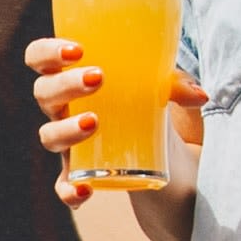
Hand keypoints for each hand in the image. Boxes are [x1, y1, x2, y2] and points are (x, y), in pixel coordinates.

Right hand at [27, 33, 205, 205]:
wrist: (171, 158)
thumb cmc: (155, 107)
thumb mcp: (168, 91)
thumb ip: (178, 85)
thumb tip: (199, 96)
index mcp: (75, 78)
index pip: (41, 59)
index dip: (47, 52)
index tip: (77, 49)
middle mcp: (65, 109)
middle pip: (44, 93)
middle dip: (65, 84)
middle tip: (99, 78)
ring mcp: (71, 145)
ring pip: (49, 136)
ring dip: (66, 128)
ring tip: (94, 122)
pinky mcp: (83, 176)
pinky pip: (64, 187)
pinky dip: (70, 190)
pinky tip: (86, 189)